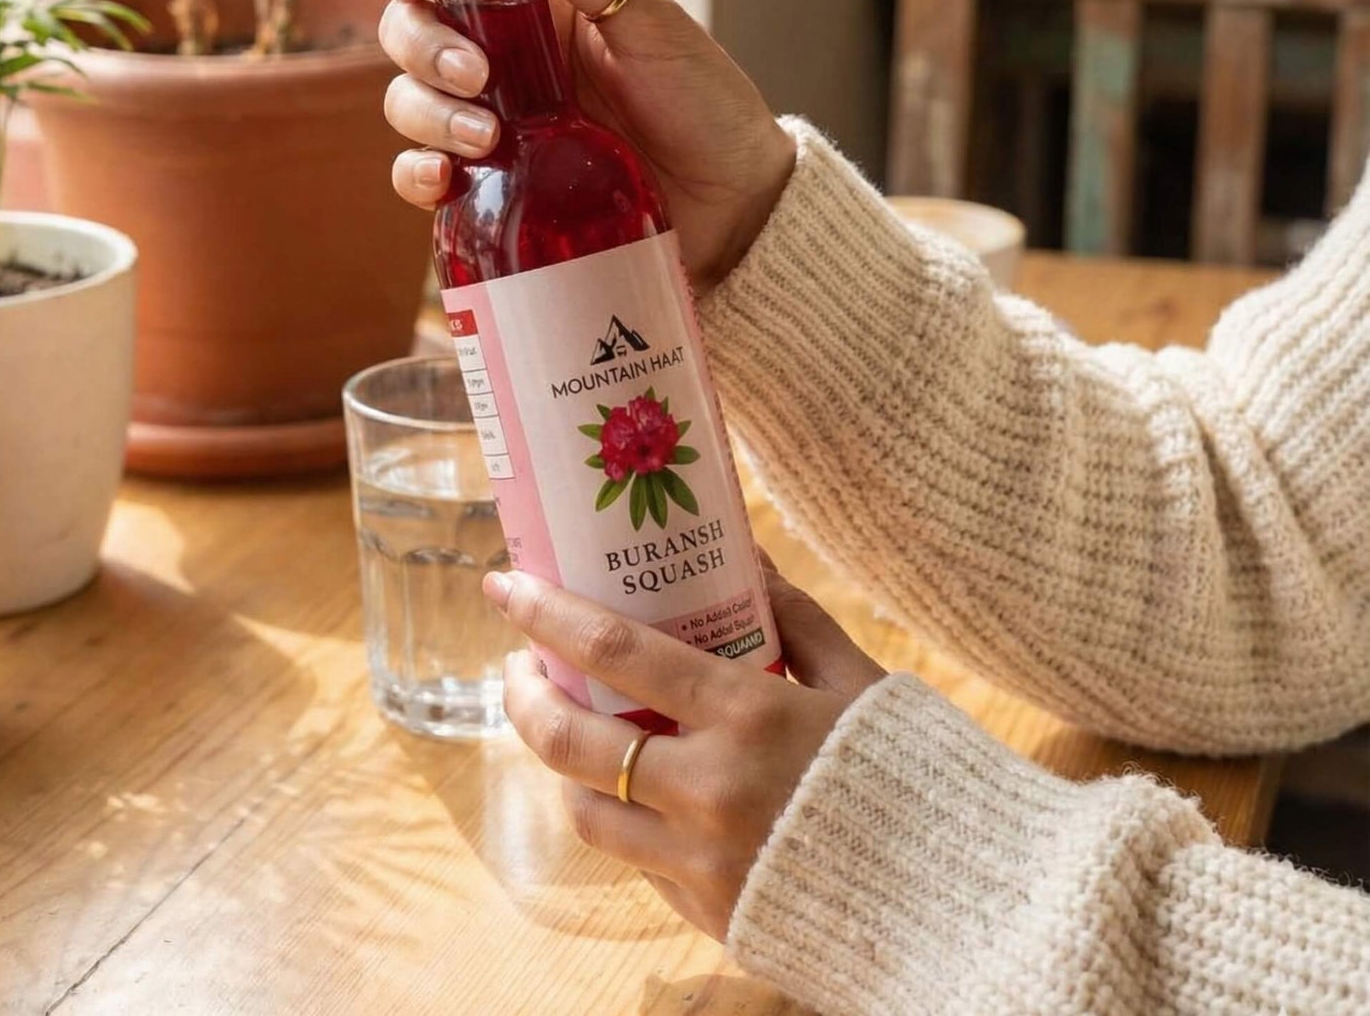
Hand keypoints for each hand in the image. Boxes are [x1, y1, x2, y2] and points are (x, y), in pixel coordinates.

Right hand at [375, 0, 795, 289]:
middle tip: (478, 76)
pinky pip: (428, 176)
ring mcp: (495, 122)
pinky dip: (418, 175)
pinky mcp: (497, 185)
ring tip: (487, 138)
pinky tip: (444, 180)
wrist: (735, 201)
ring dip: (428, 113)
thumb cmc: (703, 101)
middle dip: (423, 48)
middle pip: (410, 34)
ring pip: (412, 102)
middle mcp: (504, 58)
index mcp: (534, 3)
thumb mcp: (649, 24)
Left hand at [483, 561, 884, 940]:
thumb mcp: (861, 681)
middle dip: (524, 696)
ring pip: (587, 813)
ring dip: (565, 766)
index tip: (505, 584)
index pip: (615, 653)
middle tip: (518, 665)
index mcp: (748, 716)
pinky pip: (638, 863)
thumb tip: (749, 558)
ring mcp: (702, 862)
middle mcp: (709, 791)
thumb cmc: (917, 776)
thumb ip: (797, 618)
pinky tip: (642, 793)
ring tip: (575, 732)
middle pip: (571, 742)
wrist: (967, 905)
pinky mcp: (710, 915)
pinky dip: (626, 821)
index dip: (546, 614)